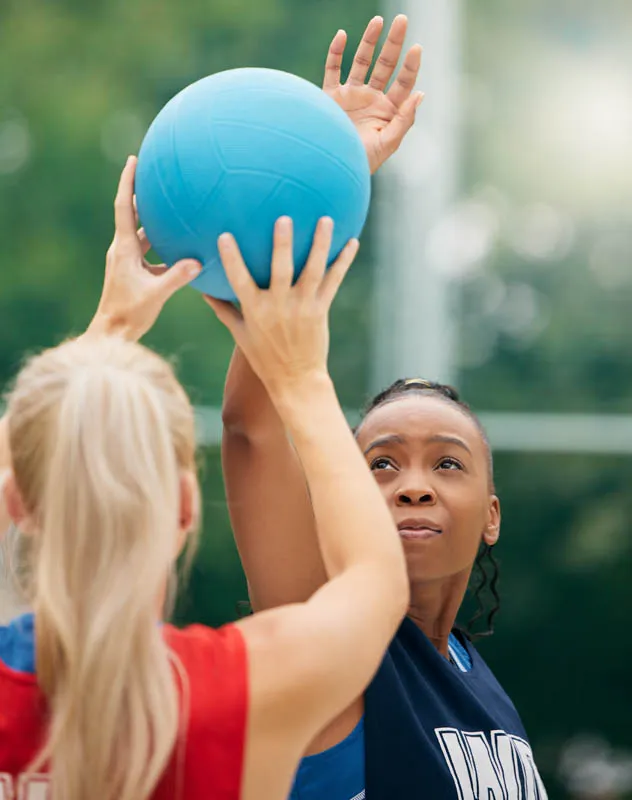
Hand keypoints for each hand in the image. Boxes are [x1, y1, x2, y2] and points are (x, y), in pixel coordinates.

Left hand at [85, 156, 201, 341]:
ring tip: (173, 205)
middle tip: (156, 174)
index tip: (134, 160)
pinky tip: (181, 246)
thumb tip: (197, 262)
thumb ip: (176, 278)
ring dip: (155, 220)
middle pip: (133, 214)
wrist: (113, 333)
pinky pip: (151, 251)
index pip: (124, 207)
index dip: (128, 183)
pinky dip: (164, 244)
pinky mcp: (135, 272)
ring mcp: (128, 261)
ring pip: (143, 233)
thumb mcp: (156, 295)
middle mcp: (124, 250)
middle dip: (143, 194)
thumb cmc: (129, 314)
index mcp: (124, 249)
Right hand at [205, 218, 358, 396]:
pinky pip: (333, 281)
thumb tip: (203, 291)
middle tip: (283, 218)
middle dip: (282, 244)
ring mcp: (302, 307)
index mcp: (256, 310)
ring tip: (326, 220)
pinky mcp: (320, 310)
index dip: (231, 258)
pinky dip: (343, 262)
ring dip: (320, 244)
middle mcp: (279, 306)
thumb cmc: (264, 358)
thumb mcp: (240, 335)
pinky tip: (352, 242)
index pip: (239, 280)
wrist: (296, 380)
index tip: (224, 235)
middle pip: (281, 270)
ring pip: (313, 270)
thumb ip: (224, 310)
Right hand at [323, 15, 422, 173]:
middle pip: (386, 65)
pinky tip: (342, 36)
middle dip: (394, 43)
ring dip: (370, 41)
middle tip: (402, 20)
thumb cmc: (360, 162)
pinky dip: (336, 52)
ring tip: (378, 21)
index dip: (411, 65)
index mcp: (388, 111)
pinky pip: (333, 69)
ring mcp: (350, 96)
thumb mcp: (388, 144)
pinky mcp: (330, 96)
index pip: (404, 83)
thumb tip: (420, 94)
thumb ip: (404, 120)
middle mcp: (371, 100)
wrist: (329, 168)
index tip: (416, 48)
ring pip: (362, 62)